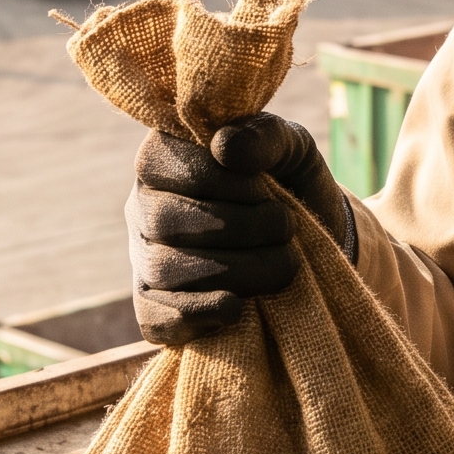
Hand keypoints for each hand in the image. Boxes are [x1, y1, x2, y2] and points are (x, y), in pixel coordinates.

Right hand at [127, 112, 350, 347]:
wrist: (309, 239)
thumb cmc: (289, 183)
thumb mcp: (290, 148)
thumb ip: (264, 136)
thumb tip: (224, 146)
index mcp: (164, 158)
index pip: (166, 164)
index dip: (223, 180)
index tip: (265, 186)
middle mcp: (144, 207)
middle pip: (164, 220)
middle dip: (239, 227)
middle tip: (285, 227)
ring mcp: (144, 258)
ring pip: (163, 269)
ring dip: (236, 270)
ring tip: (284, 263)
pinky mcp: (154, 306)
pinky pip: (153, 318)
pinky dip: (194, 315)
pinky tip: (235, 307)